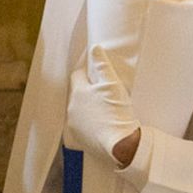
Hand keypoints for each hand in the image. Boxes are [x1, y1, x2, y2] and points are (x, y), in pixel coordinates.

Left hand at [65, 44, 141, 167]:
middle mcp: (71, 107)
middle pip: (77, 93)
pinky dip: (88, 123)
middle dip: (87, 92)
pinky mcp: (77, 138)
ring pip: (78, 109)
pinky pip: (81, 125)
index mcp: (78, 92)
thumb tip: (95, 49)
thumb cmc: (117, 112)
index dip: (87, 74)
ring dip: (87, 108)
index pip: (77, 75)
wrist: (120, 144)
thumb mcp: (113, 84)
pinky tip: (101, 124)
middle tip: (104, 95)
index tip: (98, 78)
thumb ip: (103, 65)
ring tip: (104, 111)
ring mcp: (73, 124)